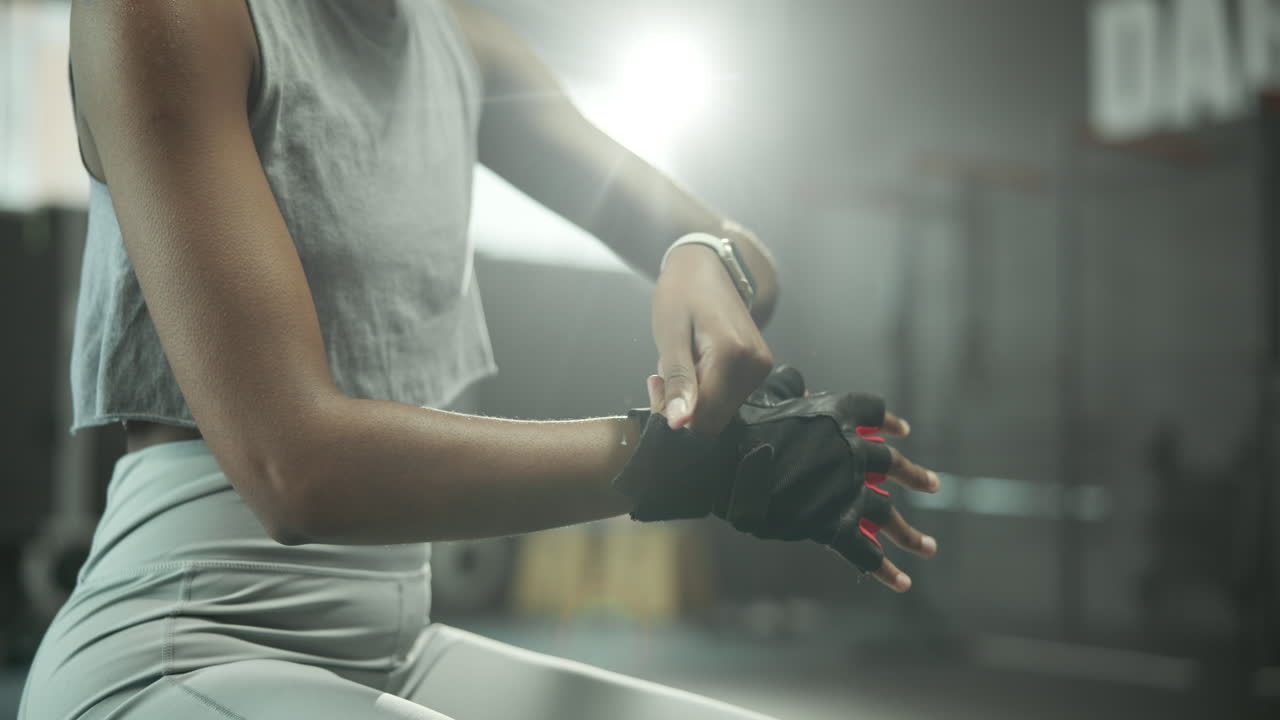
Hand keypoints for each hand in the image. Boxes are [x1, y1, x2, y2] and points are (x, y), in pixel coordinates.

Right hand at [641, 367, 939, 592]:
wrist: (723, 460)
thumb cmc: (738, 424)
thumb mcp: (767, 394)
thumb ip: (788, 387)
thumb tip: (797, 382)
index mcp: (837, 414)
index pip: (874, 412)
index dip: (888, 423)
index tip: (901, 432)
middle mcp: (852, 449)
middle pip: (892, 463)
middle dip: (915, 476)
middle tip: (933, 485)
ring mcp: (846, 488)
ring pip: (886, 514)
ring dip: (910, 534)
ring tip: (928, 547)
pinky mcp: (833, 523)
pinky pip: (863, 552)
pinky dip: (884, 570)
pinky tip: (902, 583)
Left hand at [652, 244, 771, 433]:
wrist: (705, 266)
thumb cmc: (681, 293)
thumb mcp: (670, 336)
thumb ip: (677, 382)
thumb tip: (678, 424)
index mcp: (734, 355)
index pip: (704, 416)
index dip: (674, 412)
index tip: (655, 385)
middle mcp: (756, 366)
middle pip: (714, 418)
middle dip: (683, 408)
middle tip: (661, 377)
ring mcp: (760, 368)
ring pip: (720, 411)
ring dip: (692, 399)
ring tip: (678, 365)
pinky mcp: (758, 368)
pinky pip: (727, 397)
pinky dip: (705, 390)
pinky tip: (692, 366)